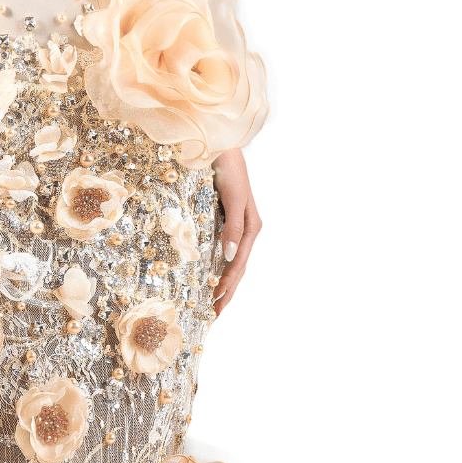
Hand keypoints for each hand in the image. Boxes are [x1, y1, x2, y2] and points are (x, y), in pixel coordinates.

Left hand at [212, 148, 261, 315]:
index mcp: (251, 228)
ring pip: (230, 262)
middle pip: (236, 267)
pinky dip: (217, 267)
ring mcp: (235, 227)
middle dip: (227, 291)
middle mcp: (245, 230)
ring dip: (224, 283)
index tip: (215, 301)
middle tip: (215, 315)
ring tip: (214, 303)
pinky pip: (222, 250)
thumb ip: (233, 227)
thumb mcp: (233, 198)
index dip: (228, 284)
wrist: (220, 147)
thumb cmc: (229, 170)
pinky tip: (210, 275)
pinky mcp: (224, 221)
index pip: (238, 264)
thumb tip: (229, 256)